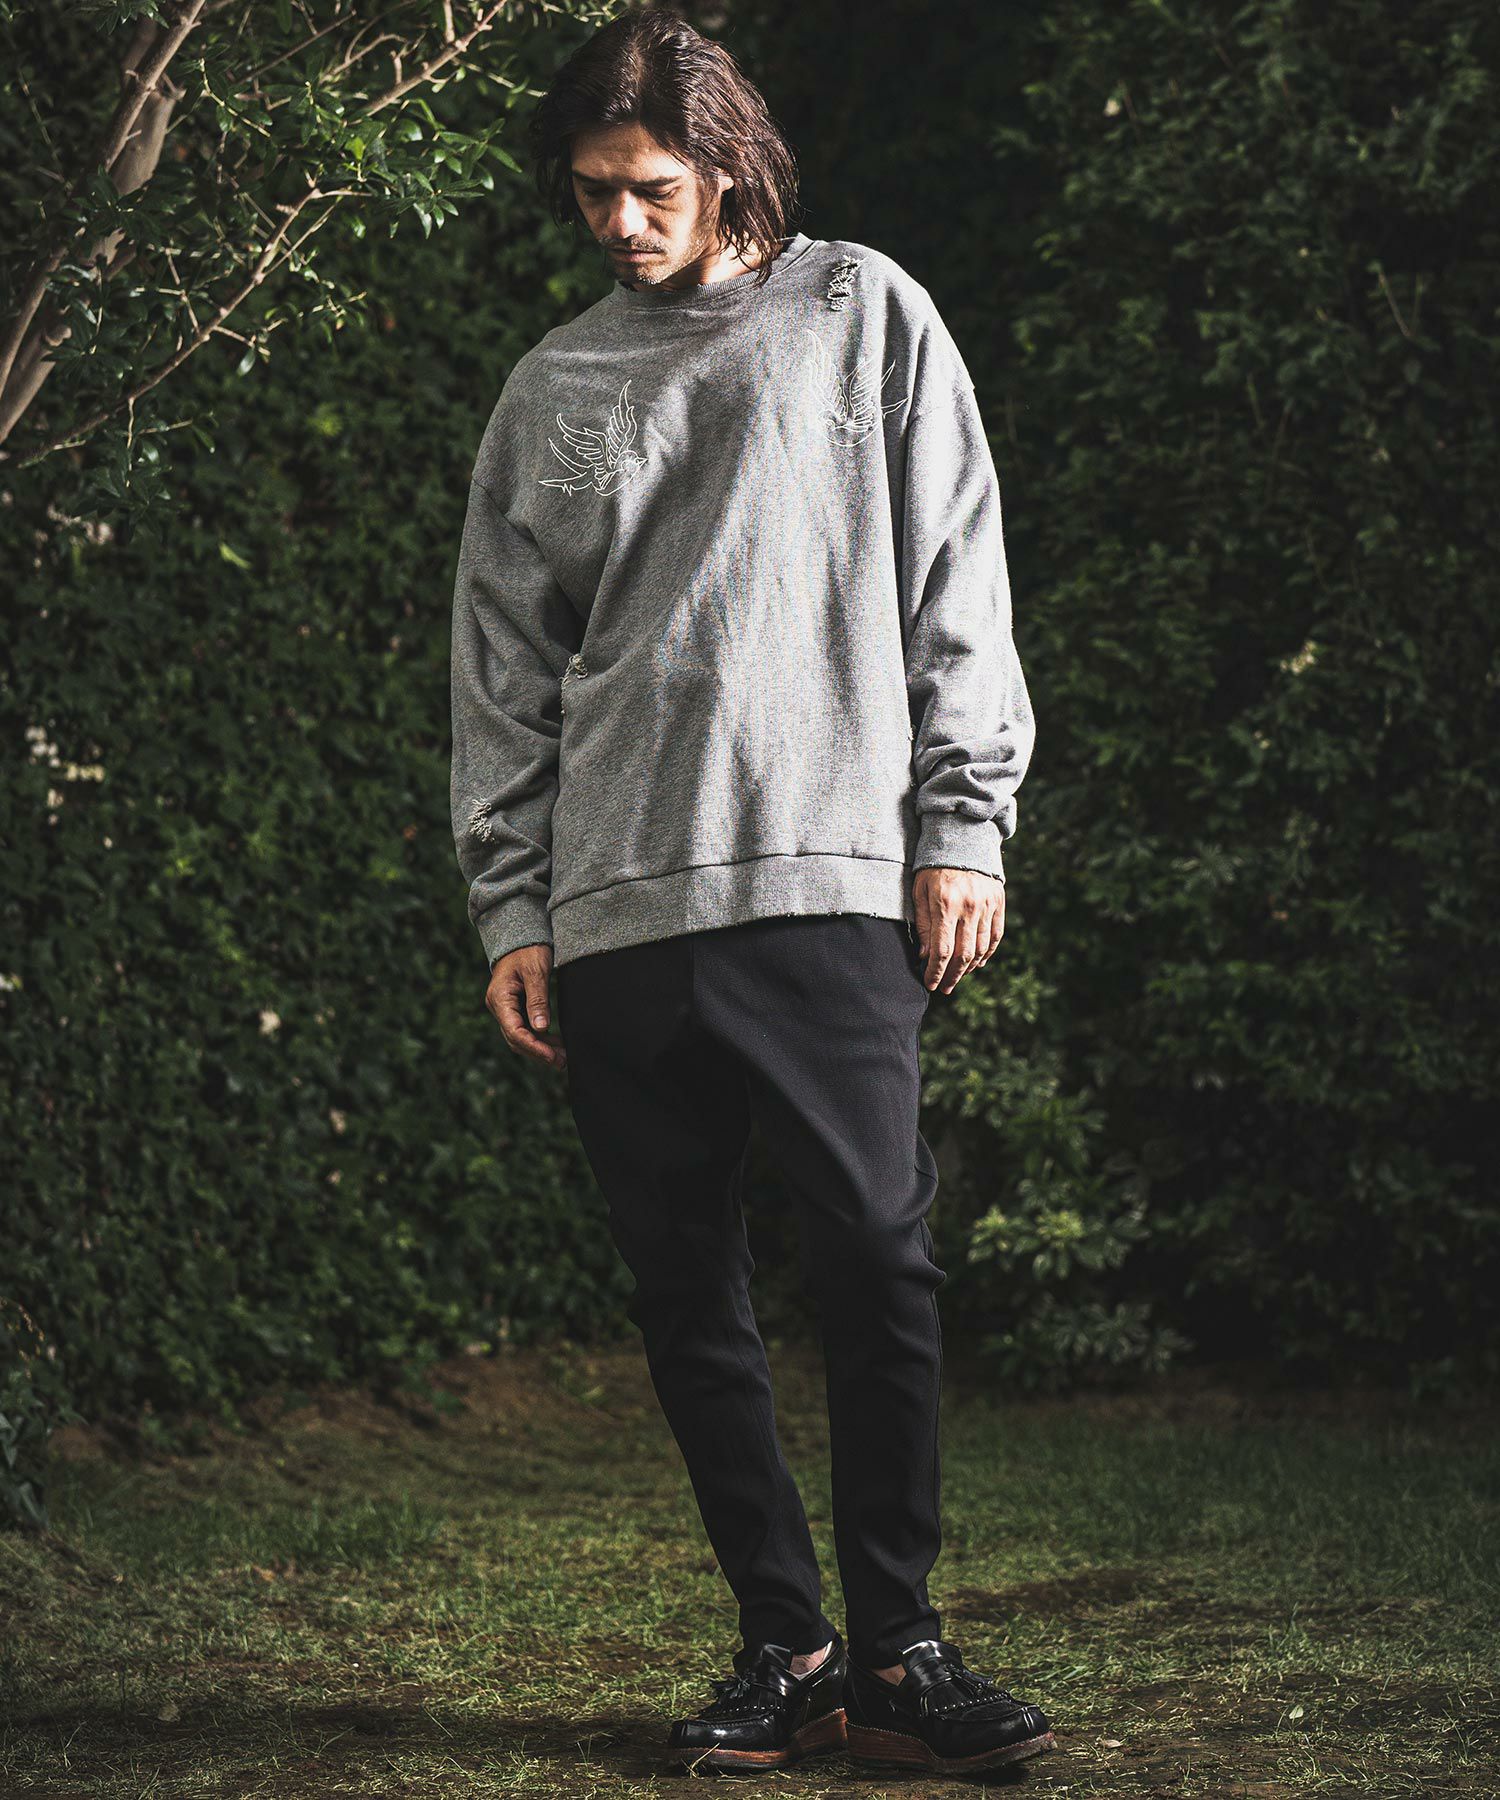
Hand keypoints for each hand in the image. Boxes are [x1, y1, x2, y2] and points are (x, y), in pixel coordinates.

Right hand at [486, 943, 566, 1071]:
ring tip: (562, 1058)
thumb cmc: (528, 950)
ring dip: (540, 1049)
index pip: (514, 1031)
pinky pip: (524, 1029)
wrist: (521, 938)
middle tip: (562, 1062)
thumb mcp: (536, 972)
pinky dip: (539, 1039)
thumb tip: (541, 1029)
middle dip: (539, 1053)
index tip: (552, 1057)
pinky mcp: (513, 1008)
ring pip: (520, 1037)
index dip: (534, 1047)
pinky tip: (556, 1044)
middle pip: (516, 1039)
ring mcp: (505, 1009)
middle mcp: (498, 1007)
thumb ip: (537, 1000)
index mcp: (499, 998)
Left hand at [912, 866, 1004, 993]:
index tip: (930, 984)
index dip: (935, 972)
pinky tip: (976, 964)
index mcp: (946, 904)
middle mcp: (969, 907)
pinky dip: (987, 954)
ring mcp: (987, 905)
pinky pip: (995, 936)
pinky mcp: (998, 902)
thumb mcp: (919, 891)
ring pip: (981, 948)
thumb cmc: (934, 867)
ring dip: (968, 968)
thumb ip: (923, 924)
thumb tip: (924, 957)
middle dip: (952, 976)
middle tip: (944, 988)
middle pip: (963, 954)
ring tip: (957, 977)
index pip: (942, 950)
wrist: (963, 840)